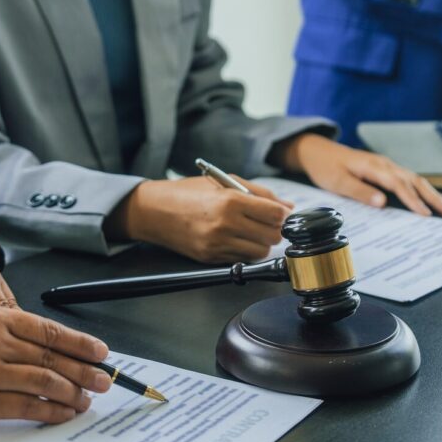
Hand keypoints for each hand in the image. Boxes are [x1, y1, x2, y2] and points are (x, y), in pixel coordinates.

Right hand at [0, 305, 111, 425]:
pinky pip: (26, 406)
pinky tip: (64, 412)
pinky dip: (51, 410)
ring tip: (86, 399)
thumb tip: (49, 346)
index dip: (79, 343)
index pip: (48, 329)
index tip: (100, 352)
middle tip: (104, 379)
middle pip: (52, 356)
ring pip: (44, 381)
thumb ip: (5, 327)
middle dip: (84, 370)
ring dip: (72, 392)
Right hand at [108, 177, 293, 262]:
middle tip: (266, 221)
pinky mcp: (211, 258)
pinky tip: (236, 238)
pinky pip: (242, 259)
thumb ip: (259, 193)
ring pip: (260, 252)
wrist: (154, 212)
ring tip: (250, 230)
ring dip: (261, 242)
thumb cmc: (187, 192)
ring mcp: (218, 245)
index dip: (282, 213)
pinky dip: (245, 250)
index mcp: (229, 201)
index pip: (274, 214)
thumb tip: (287, 206)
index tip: (281, 212)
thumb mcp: (223, 182)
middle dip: (274, 229)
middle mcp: (225, 225)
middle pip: (272, 236)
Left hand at [274, 134, 441, 216]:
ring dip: (433, 193)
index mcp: (373, 166)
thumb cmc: (326, 167)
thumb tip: (382, 202)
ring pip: (415, 179)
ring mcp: (387, 165)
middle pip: (414, 180)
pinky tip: (433, 198)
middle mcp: (384, 164)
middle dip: (434, 197)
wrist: (318, 152)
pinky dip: (424, 189)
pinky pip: (409, 179)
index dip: (413, 200)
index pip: (398, 184)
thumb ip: (360, 191)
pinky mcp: (386, 169)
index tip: (425, 214)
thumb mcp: (337, 182)